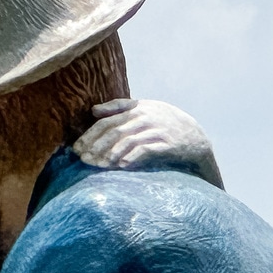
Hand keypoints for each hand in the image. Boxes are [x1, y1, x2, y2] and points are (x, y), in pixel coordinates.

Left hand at [73, 98, 222, 187]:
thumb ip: (119, 107)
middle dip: (95, 146)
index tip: (76, 148)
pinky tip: (122, 166)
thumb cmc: (163, 123)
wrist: (195, 136)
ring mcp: (156, 130)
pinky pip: (147, 150)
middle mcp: (145, 117)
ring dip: (110, 154)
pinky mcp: (167, 144)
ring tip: (98, 165)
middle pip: (114, 131)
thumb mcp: (144, 109)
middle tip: (83, 160)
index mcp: (137, 108)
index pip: (107, 121)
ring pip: (127, 141)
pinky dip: (133, 157)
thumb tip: (94, 110)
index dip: (89, 135)